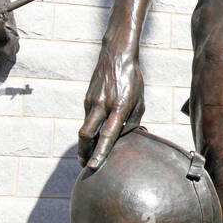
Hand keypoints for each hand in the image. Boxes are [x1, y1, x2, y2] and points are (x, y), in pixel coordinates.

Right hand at [77, 45, 144, 169]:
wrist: (116, 56)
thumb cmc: (133, 81)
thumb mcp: (139, 102)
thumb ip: (132, 122)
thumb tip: (124, 140)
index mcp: (119, 107)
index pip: (108, 135)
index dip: (100, 152)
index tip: (93, 166)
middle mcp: (103, 105)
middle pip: (86, 134)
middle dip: (83, 152)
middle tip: (84, 165)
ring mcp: (92, 101)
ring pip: (84, 128)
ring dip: (84, 144)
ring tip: (86, 156)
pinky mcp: (87, 98)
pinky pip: (87, 119)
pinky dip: (89, 130)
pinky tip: (93, 136)